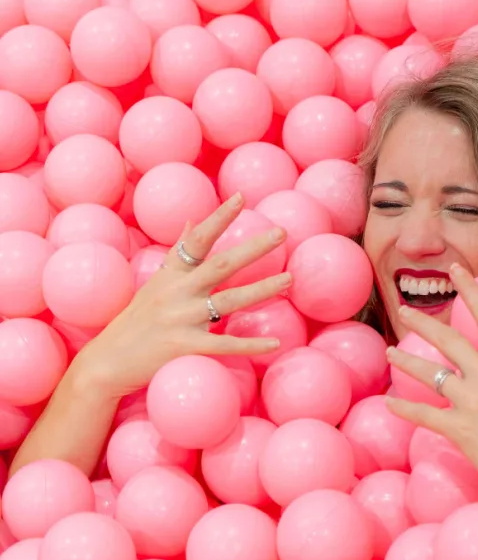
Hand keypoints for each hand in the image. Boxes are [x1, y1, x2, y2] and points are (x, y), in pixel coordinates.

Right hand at [76, 194, 290, 399]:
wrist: (106, 362)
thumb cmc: (134, 321)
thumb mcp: (153, 283)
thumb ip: (177, 254)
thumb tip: (193, 220)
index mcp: (171, 275)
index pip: (197, 239)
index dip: (219, 218)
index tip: (240, 197)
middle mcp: (178, 292)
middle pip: (222, 264)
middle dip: (253, 248)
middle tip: (281, 233)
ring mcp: (181, 319)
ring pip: (230, 301)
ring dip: (262, 289)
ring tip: (288, 279)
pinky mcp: (185, 347)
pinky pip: (225, 344)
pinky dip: (251, 344)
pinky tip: (275, 342)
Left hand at [385, 264, 477, 515]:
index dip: (471, 290)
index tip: (456, 271)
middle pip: (448, 340)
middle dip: (423, 323)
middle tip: (403, 310)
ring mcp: (471, 402)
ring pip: (430, 374)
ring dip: (407, 361)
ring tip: (391, 352)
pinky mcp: (460, 429)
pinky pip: (424, 414)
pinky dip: (405, 407)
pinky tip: (389, 402)